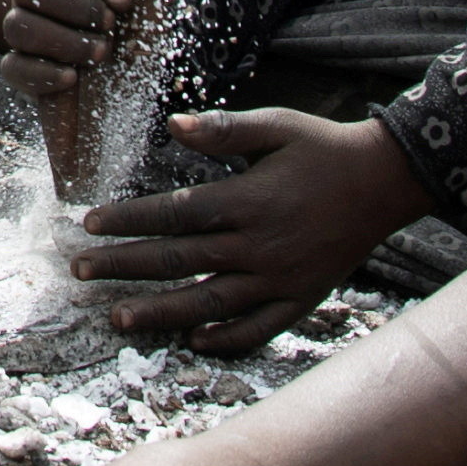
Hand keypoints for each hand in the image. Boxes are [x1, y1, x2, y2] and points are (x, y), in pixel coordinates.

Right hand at [0, 0, 160, 99]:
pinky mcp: (25, 68)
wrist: (141, 68)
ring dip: (65, 42)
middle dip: (74, 8)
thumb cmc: (138, 15)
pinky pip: (13, 68)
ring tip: (101, 51)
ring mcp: (29, 28)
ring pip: (18, 27)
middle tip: (109, 22)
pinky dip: (44, 73)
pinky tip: (73, 77)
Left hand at [70, 109, 433, 354]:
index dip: (128, 220)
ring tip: (117, 318)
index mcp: (249, 200)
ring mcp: (281, 278)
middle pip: (179, 261)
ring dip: (160, 312)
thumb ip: (223, 128)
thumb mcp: (276, 125)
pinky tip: (194, 341)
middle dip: (123, 266)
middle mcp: (260, 245)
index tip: (89, 224)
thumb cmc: (324, 148)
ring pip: (209, 302)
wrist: (387, 180)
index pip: (174, 213)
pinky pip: (260, 328)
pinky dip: (227, 339)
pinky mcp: (302, 298)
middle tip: (79, 271)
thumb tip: (173, 124)